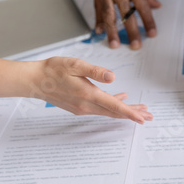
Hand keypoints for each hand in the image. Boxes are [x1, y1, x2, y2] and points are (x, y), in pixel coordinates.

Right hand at [29, 57, 152, 122]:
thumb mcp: (75, 65)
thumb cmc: (53, 69)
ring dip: (124, 111)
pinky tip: (119, 99)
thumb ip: (95, 71)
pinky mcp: (79, 107)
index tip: (143, 118)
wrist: (34, 80)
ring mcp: (82, 108)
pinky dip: (112, 106)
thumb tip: (112, 77)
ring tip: (139, 110)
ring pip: (108, 112)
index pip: (114, 107)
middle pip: (115, 112)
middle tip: (149, 116)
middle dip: (133, 114)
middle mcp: (87, 105)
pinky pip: (100, 109)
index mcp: (89, 95)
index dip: (131, 112)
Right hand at [88, 0, 160, 49]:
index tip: (151, 34)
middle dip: (131, 32)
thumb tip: (156, 6)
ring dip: (112, 32)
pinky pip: (97, 10)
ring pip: (109, 15)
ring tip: (114, 44)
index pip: (143, 8)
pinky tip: (99, 31)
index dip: (148, 22)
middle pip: (127, 15)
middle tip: (135, 45)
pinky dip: (98, 21)